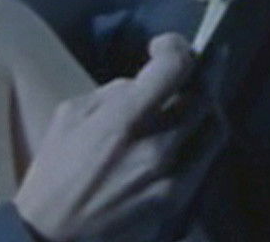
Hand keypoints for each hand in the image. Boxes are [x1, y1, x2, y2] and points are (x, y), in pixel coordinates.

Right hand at [11, 34, 223, 241]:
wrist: (54, 235)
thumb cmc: (54, 174)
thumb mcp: (69, 116)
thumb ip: (111, 94)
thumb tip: (141, 85)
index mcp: (123, 119)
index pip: (175, 68)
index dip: (176, 46)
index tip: (163, 46)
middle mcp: (155, 146)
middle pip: (204, 94)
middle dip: (200, 70)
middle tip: (191, 64)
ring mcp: (172, 176)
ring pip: (215, 127)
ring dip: (209, 104)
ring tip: (195, 96)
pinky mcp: (178, 200)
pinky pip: (206, 158)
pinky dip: (203, 137)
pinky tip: (190, 131)